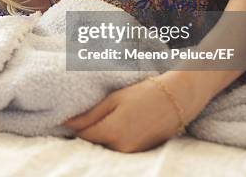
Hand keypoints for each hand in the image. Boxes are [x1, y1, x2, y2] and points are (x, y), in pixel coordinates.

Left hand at [64, 72, 208, 152]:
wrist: (178, 98)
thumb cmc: (145, 93)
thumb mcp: (114, 99)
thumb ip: (90, 115)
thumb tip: (67, 124)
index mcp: (113, 131)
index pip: (84, 135)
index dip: (75, 126)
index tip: (69, 116)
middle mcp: (122, 147)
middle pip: (95, 143)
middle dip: (89, 131)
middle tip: (88, 114)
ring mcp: (133, 152)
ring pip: (107, 146)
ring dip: (103, 135)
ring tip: (108, 116)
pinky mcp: (141, 152)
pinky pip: (120, 147)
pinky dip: (116, 138)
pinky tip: (121, 123)